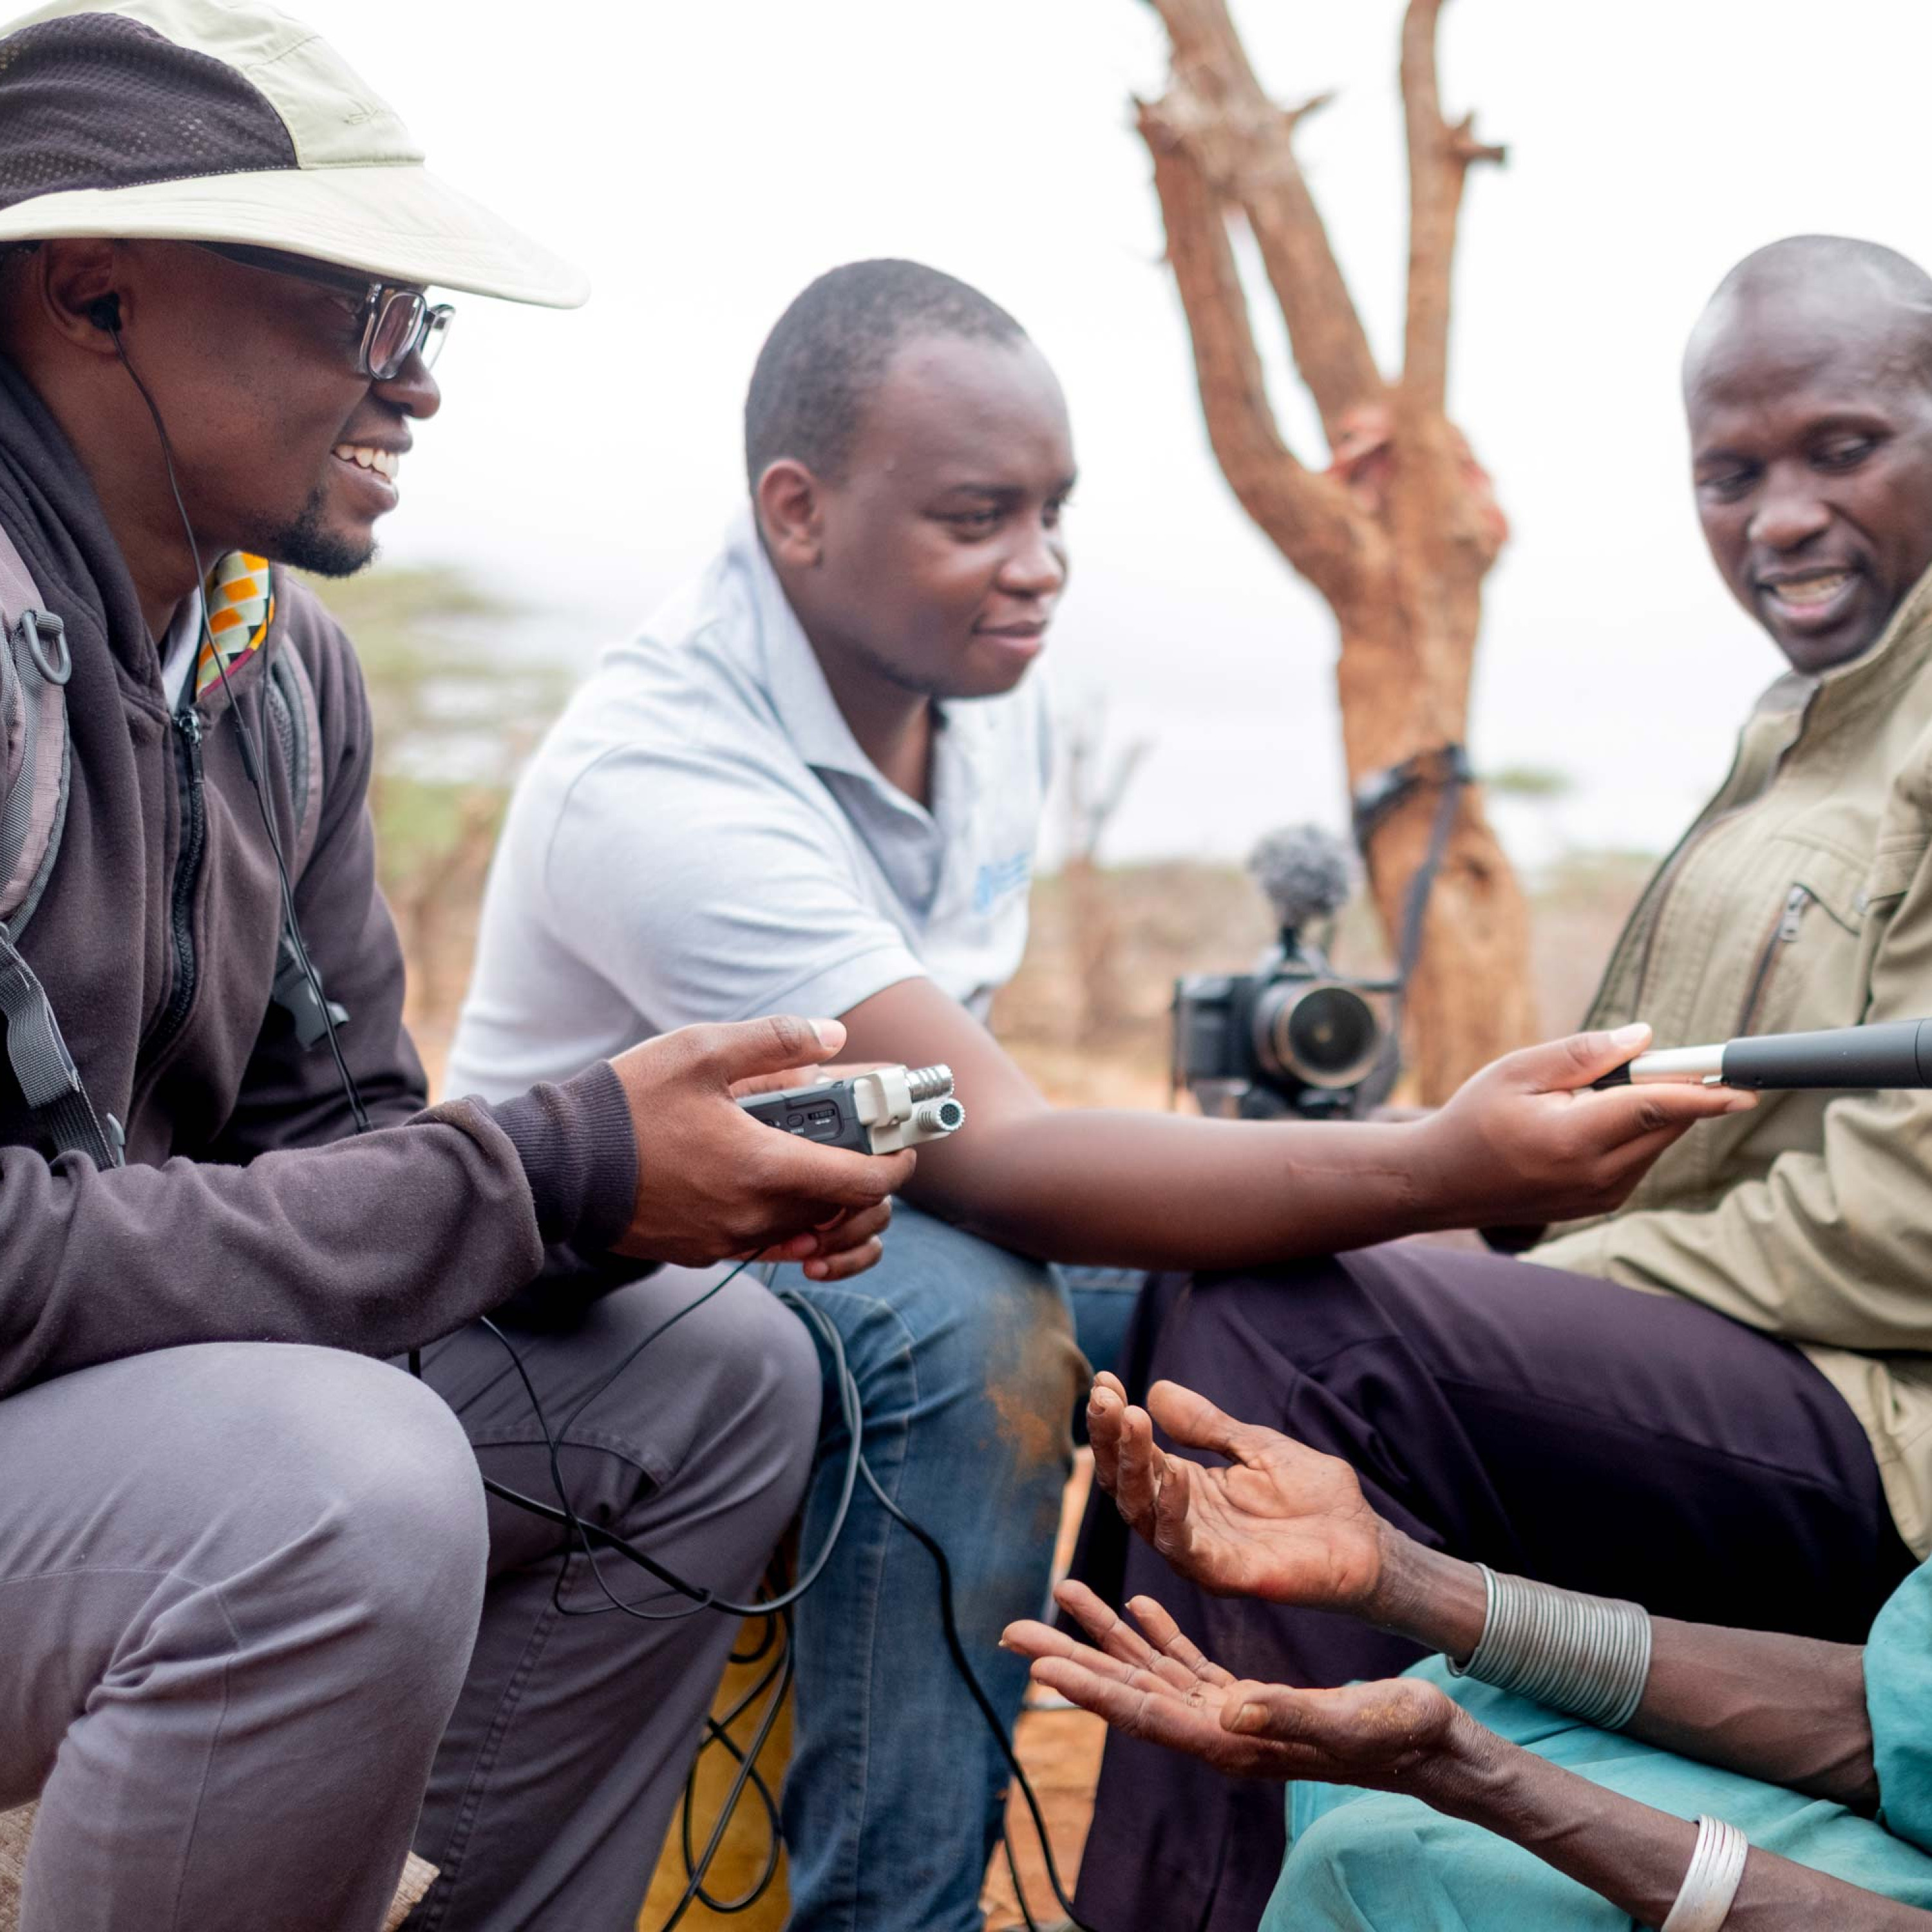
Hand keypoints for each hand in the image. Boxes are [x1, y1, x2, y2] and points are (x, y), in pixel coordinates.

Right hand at [609, 1015, 913, 1275]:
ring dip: (826, 1202)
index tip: (904, 1145)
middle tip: (865, 1143)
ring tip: (819, 1159)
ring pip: (805, 1232)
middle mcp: (755, 1216)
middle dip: (866, 1182)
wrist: (560, 1164)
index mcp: (765, 1167)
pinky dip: (786, 1221)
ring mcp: (728, 1241)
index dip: (896, 1164)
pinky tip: (772, 1184)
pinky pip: (766, 1244)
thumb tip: (834, 1036)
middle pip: (841, 1212)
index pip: (862, 1183)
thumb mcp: (702, 1050)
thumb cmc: (628, 1104)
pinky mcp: (702, 1252)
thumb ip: (776, 1041)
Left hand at [1002, 1583, 1458, 1790]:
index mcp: (1235, 1739)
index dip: (1090, 1688)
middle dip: (1070, 1659)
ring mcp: (1231, 1716)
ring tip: (1061, 1592)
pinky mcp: (1247, 1700)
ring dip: (1104, 1635)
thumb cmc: (1400, 1735)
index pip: (1145, 1712)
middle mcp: (1220, 1731)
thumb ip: (1285, 1715)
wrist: (1434, 1745)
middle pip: (1129, 1691)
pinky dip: (1156, 1632)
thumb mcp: (1347, 1721)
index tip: (1037, 1667)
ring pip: (1150, 1671)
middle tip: (1012, 1630)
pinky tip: (1136, 1606)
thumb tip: (1227, 1711)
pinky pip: (1187, 1664)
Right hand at [1088, 1373, 1390, 1611]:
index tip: (1105, 1380)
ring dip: (1132, 1467)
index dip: (1115, 1421)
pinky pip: (1183, 1546)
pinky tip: (1172, 1474)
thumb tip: (1157, 1389)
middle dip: (1112, 1440)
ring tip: (1130, 1420)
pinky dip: (1171, 1511)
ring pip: (1143, 1513)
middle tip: (1105, 1399)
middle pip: (1127, 1483)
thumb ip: (1208, 1425)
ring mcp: (1199, 1549)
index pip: (1137, 1454)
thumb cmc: (1313, 1495)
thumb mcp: (1256, 1446)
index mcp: (1186, 1487)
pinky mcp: (1223, 1575)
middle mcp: (1182, 1519)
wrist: (1365, 1538)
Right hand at [1412, 1024, 1753, 1228]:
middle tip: (1635, 1062)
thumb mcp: (1518, 1071)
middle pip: (1667, 1124)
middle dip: (1671, 1087)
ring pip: (1656, 1142)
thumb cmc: (1474, 1118)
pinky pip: (1640, 1159)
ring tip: (1585, 1098)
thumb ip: (1584, 1054)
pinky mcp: (1602, 1204)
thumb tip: (1646, 1038)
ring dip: (1647, 1110)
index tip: (1746, 1087)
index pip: (1657, 1109)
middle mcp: (1596, 1176)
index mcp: (1573, 1139)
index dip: (1705, 1093)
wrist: (1441, 1181)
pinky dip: (1633, 1132)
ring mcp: (1602, 1196)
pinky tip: (1587, 1121)